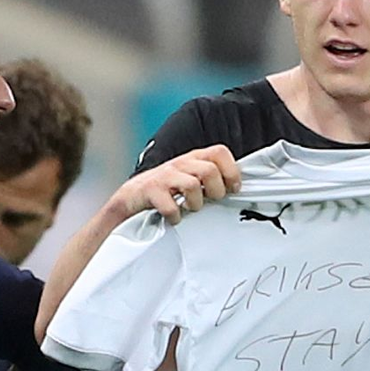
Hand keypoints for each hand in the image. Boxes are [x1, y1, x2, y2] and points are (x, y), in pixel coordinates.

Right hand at [109, 145, 240, 225]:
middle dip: (216, 190)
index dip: (231, 170)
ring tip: (190, 208)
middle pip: (209, 170)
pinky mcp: (151, 191)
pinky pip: (171, 206)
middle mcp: (180, 164)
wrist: (131, 198)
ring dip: (196, 203)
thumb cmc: (167, 191)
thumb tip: (239, 189)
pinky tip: (174, 218)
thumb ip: (212, 180)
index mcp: (194, 159)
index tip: (233, 188)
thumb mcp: (191, 180)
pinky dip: (175, 216)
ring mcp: (165, 176)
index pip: (220, 152)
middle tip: (210, 200)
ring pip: (192, 186)